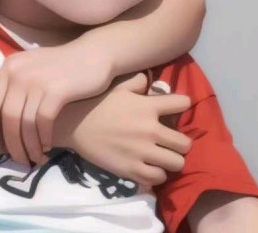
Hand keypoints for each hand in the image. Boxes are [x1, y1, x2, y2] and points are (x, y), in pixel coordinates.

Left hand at [0, 40, 114, 164]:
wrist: (92, 55)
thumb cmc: (56, 64)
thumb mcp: (24, 64)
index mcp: (8, 67)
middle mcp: (18, 73)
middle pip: (7, 117)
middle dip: (12, 144)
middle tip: (20, 160)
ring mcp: (37, 81)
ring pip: (25, 123)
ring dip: (30, 146)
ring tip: (36, 158)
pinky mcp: (57, 90)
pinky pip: (43, 122)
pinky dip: (44, 138)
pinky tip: (49, 146)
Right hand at [56, 72, 191, 187]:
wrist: (72, 124)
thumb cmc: (96, 103)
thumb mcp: (116, 86)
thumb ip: (136, 81)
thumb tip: (150, 79)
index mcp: (147, 107)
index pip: (182, 104)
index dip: (182, 105)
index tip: (176, 108)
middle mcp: (149, 130)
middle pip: (185, 143)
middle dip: (179, 142)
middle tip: (169, 141)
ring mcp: (142, 152)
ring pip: (177, 164)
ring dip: (170, 160)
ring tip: (161, 156)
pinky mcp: (132, 170)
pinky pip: (158, 178)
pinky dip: (156, 174)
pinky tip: (148, 167)